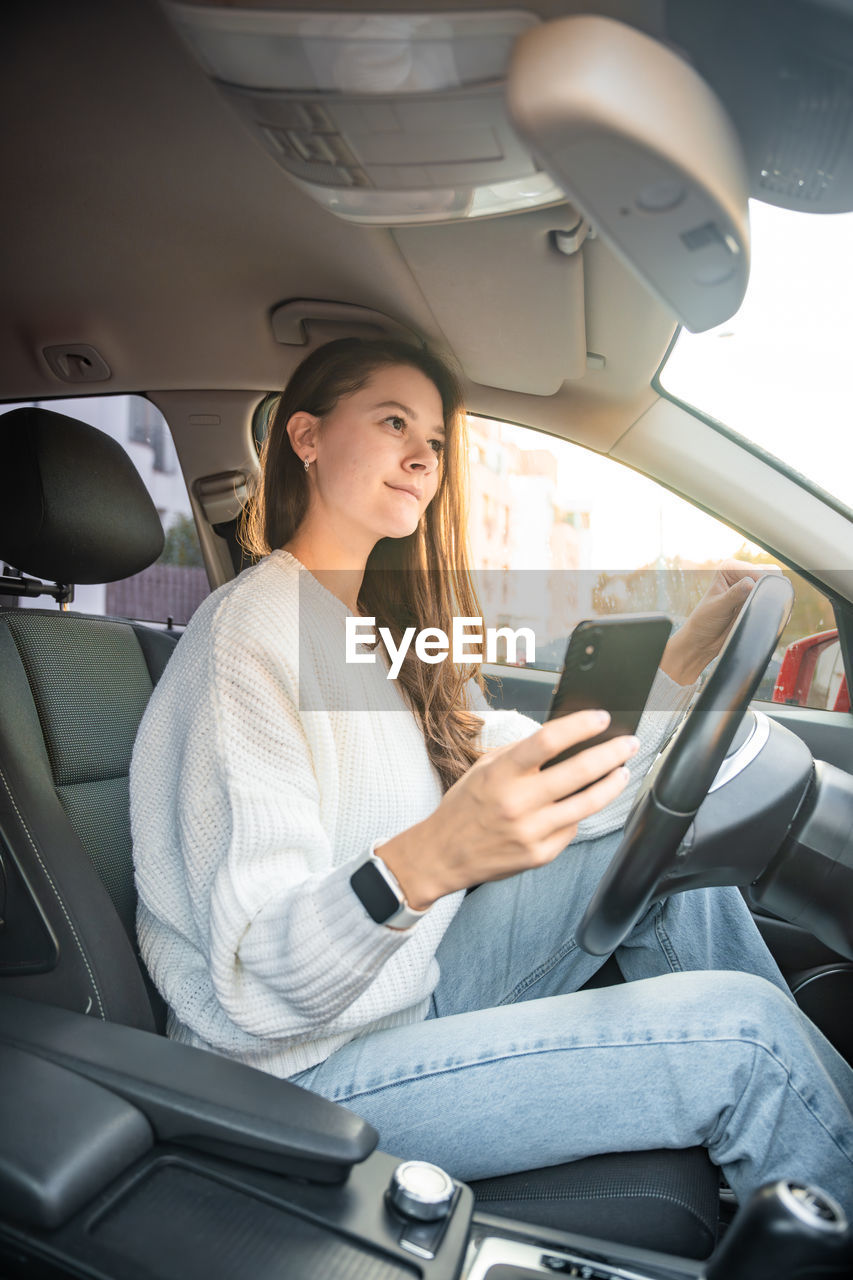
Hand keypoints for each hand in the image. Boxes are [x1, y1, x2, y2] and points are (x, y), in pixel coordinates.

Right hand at [378, 712, 639, 910]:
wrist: (443, 854)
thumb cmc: (464, 807)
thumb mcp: (483, 768)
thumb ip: (520, 754)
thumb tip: (563, 738)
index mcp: (501, 774)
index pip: (548, 741)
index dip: (580, 726)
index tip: (602, 719)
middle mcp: (517, 802)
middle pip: (578, 772)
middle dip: (611, 754)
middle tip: (628, 744)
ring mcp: (531, 831)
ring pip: (586, 804)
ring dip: (611, 785)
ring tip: (623, 772)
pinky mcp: (540, 855)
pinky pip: (571, 829)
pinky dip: (580, 814)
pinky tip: (582, 805)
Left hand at [660, 558, 781, 684]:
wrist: (704, 641)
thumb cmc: (704, 621)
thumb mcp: (718, 607)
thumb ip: (734, 595)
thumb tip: (751, 584)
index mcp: (729, 568)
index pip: (755, 569)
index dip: (761, 582)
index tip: (757, 597)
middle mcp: (742, 574)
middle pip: (770, 573)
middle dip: (770, 588)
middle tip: (761, 605)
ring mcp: (752, 587)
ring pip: (776, 585)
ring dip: (775, 597)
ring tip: (762, 611)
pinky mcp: (758, 600)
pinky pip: (776, 598)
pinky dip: (777, 605)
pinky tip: (771, 614)